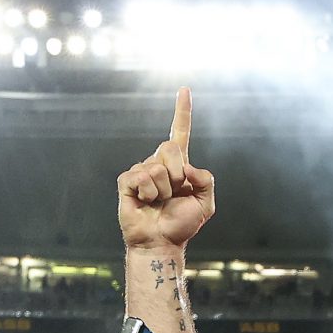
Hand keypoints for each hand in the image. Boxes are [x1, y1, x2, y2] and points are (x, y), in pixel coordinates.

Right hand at [117, 88, 215, 250]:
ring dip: (162, 190)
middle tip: (172, 193)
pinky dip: (148, 193)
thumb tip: (187, 168)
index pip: (179, 132)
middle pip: (169, 146)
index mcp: (178, 165)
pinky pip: (141, 177)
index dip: (182, 111)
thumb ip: (206, 180)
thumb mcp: (205, 203)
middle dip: (176, 173)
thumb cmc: (181, 225)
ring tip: (158, 203)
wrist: (162, 242)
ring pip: (156, 167)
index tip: (184, 89)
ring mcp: (141, 171)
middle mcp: (158, 163)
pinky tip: (145, 203)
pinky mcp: (127, 181)